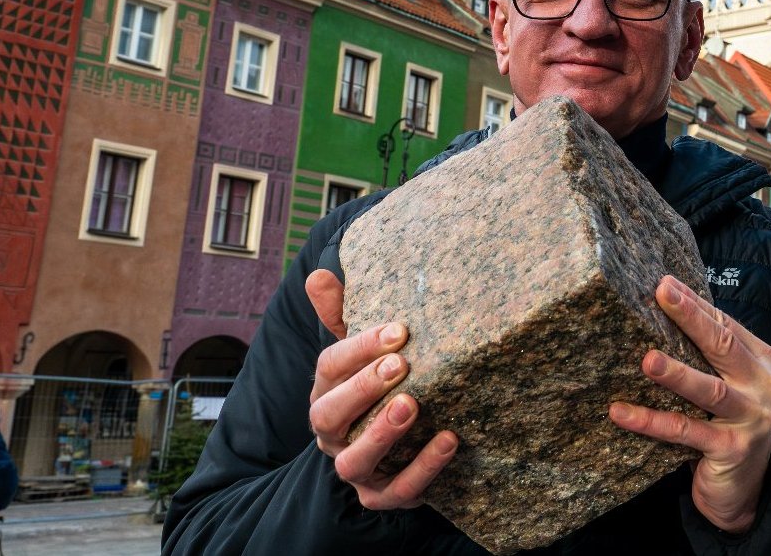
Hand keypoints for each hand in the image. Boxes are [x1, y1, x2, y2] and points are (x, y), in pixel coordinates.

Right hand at [304, 269, 458, 509]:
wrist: (397, 452)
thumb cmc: (382, 390)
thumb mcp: (365, 354)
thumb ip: (344, 317)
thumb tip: (320, 272)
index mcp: (326, 394)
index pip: (329, 368)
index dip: (360, 348)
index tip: (401, 329)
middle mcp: (333, 435)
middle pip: (330, 415)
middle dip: (363, 388)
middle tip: (401, 364)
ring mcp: (357, 469)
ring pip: (355, 460)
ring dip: (382, 433)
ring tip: (412, 404)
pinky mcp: (384, 496)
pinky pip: (400, 490)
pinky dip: (423, 468)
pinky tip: (450, 439)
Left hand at [608, 275, 770, 533]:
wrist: (744, 490)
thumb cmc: (727, 425)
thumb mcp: (728, 386)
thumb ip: (709, 357)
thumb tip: (666, 311)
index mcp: (764, 363)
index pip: (726, 326)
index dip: (695, 305)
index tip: (665, 284)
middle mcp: (765, 387)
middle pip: (723, 347)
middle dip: (691, 318)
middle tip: (662, 294)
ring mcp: (752, 419)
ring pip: (709, 390)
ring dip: (676, 373)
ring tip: (646, 359)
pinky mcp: (733, 449)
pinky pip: (686, 431)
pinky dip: (652, 421)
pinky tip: (621, 412)